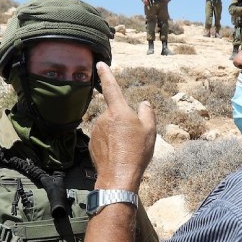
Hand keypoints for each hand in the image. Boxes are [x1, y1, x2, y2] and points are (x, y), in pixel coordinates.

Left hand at [89, 62, 154, 190]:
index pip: (111, 87)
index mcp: (119, 111)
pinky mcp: (92, 143)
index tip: (100, 64)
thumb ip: (147, 113)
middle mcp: (104, 118)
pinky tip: (117, 155)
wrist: (118, 176)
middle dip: (123, 123)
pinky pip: (103, 139)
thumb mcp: (150, 131)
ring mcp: (96, 131)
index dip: (106, 74)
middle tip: (133, 139)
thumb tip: (143, 104)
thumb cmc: (136, 152)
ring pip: (109, 127)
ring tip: (126, 149)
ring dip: (116, 134)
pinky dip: (110, 144)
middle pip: (115, 114)